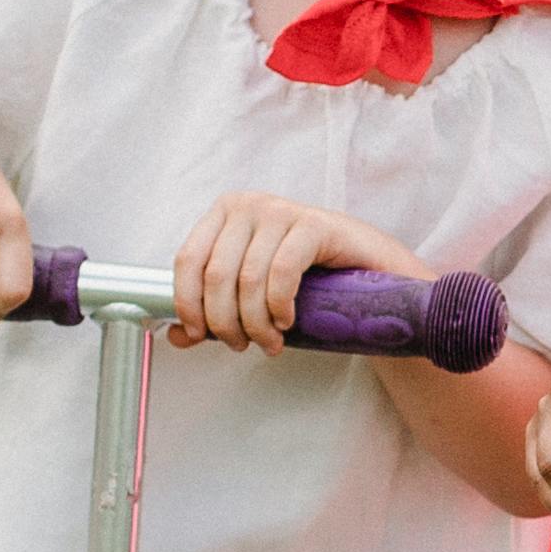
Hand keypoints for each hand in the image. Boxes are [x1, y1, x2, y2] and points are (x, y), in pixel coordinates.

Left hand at [164, 195, 420, 352]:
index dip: (187, 304)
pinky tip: (288, 321)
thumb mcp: (253, 298)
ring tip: (270, 343)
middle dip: (226, 322)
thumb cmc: (310, 283)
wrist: (373, 272)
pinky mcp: (314, 224)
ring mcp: (281, 210)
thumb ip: (214, 313)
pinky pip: (282, 271)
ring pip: (248, 279)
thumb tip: (177, 337)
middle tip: (244, 346)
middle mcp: (248, 205)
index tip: (200, 335)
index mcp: (224, 215)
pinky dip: (280, 305)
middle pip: (216, 274)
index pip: (188, 261)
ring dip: (256, 323)